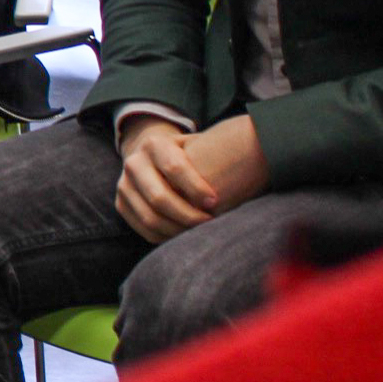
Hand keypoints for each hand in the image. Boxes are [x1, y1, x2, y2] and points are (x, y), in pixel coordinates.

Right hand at [114, 115, 265, 243]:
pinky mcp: (121, 203)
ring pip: (149, 216)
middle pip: (159, 197)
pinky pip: (142, 227)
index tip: (216, 202)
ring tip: (199, 235)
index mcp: (154, 144)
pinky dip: (164, 237)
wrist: (154, 155)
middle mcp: (133, 162)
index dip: (196, 188)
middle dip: (188, 216)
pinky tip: (183, 237)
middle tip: (210, 225)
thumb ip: (216, 154)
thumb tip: (261, 160)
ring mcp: (123, 183)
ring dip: (177, 230)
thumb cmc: (190, 154)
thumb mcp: (199, 146)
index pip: (174, 168)